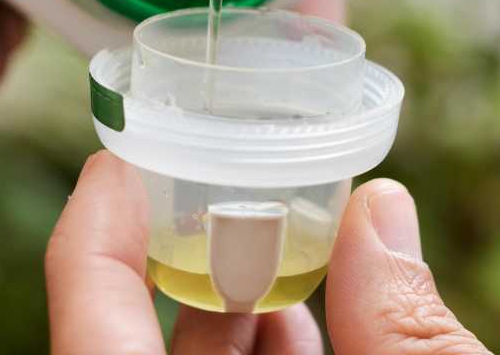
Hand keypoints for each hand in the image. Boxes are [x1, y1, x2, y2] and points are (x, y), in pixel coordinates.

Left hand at [45, 152, 491, 353]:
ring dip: (223, 318)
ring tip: (272, 251)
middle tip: (206, 189)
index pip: (91, 333)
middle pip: (122, 350)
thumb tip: (380, 210)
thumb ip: (408, 332)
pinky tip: (299, 325)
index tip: (114, 163)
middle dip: (173, 265)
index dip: (91, 241)